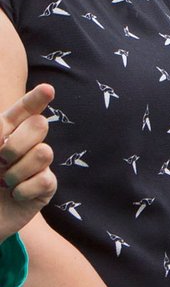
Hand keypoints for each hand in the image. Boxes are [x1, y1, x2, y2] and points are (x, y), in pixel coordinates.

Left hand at [0, 83, 54, 240]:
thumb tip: (3, 131)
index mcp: (2, 134)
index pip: (23, 111)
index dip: (35, 99)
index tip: (48, 89)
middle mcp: (22, 146)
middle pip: (39, 125)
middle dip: (18, 142)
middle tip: (1, 160)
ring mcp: (36, 167)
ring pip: (44, 153)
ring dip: (18, 171)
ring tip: (4, 184)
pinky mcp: (45, 189)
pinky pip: (46, 180)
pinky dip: (25, 190)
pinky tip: (14, 197)